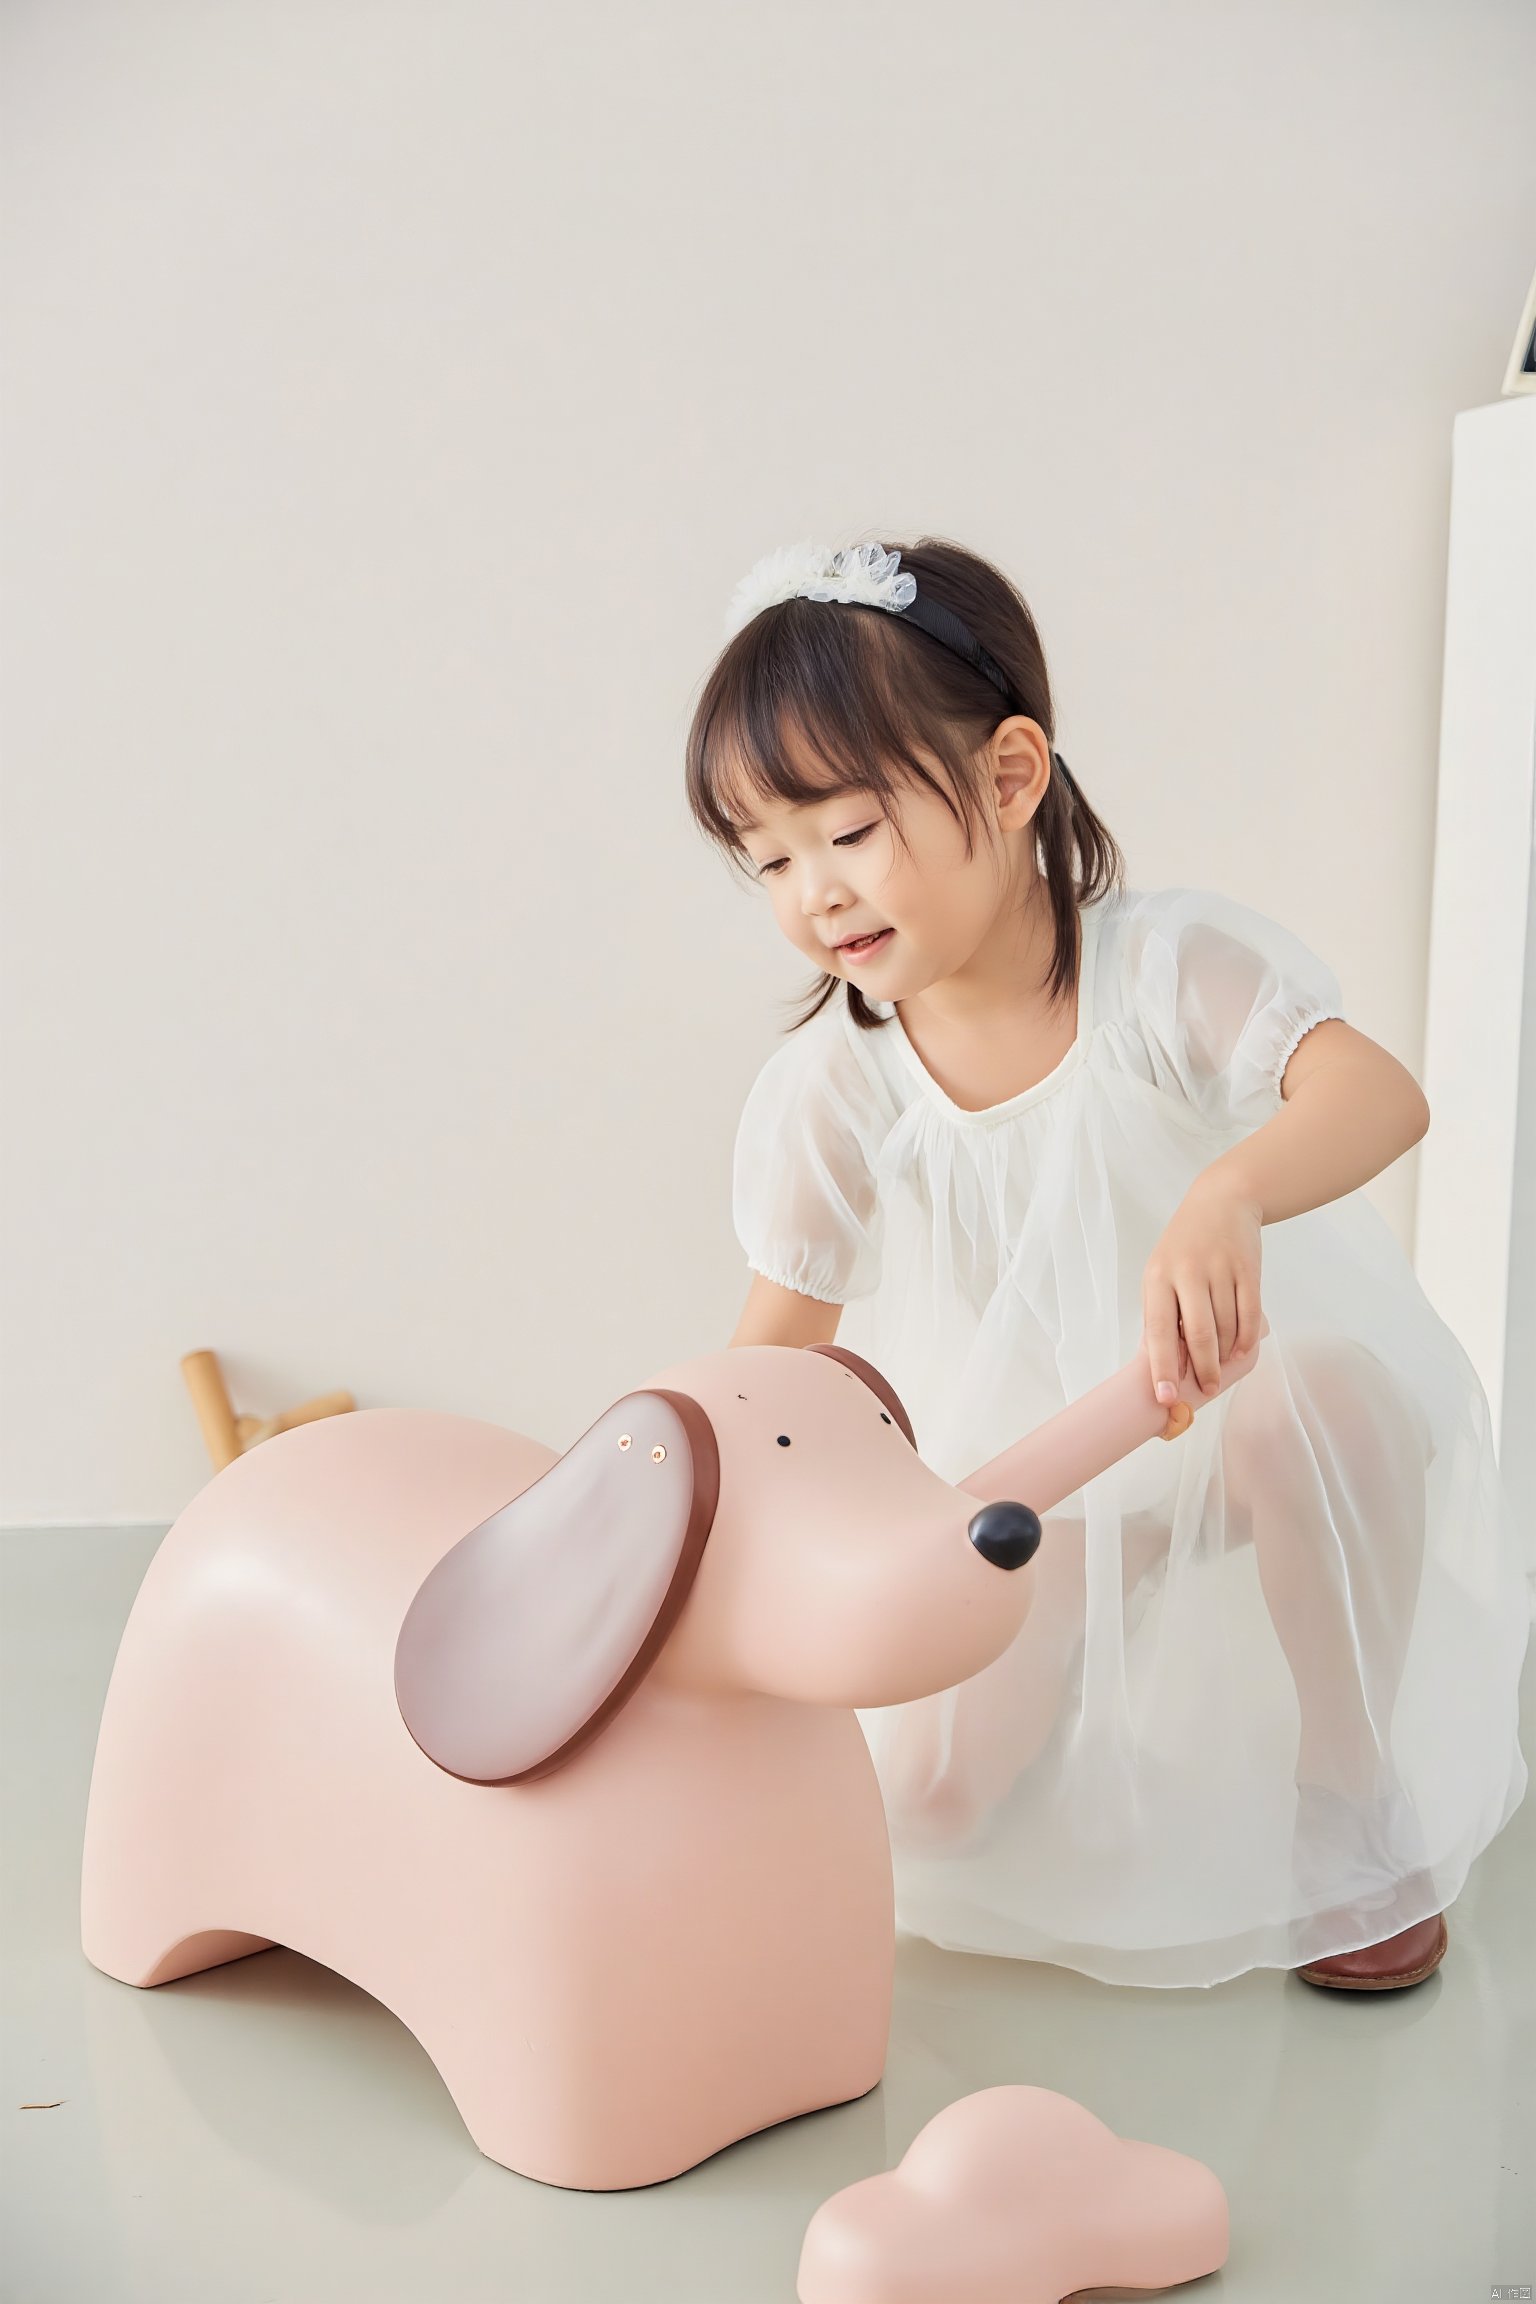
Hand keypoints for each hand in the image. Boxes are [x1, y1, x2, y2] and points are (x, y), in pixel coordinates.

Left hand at [1142, 1174, 1263, 1407]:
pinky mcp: (1248, 1269)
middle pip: (1198, 1334)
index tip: (1166, 1396)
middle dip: (1203, 1369)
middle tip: (1206, 1389)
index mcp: (1158, 1277)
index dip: (1162, 1367)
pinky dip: (1246, 1338)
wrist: (1221, 1201)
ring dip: (1225, 1354)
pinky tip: (1241, 1349)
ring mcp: (1220, 1269)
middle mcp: (1188, 1273)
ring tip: (1222, 1366)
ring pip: (1226, 1327)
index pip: (1157, 1330)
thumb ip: (1162, 1312)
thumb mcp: (1161, 1272)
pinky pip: (1250, 1314)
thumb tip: (1166, 1363)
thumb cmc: (1184, 1246)